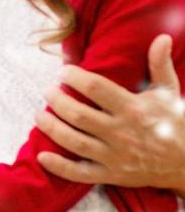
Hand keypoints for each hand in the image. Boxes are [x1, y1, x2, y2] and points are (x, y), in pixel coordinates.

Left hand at [35, 33, 184, 195]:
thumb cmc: (175, 123)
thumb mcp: (169, 93)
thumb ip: (160, 65)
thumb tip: (161, 37)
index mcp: (133, 108)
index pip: (95, 88)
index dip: (74, 77)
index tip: (63, 72)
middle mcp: (121, 132)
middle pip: (78, 114)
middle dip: (57, 100)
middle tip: (48, 91)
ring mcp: (115, 156)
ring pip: (74, 141)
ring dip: (52, 127)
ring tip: (40, 115)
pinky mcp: (112, 174)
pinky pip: (80, 173)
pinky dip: (59, 167)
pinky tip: (42, 157)